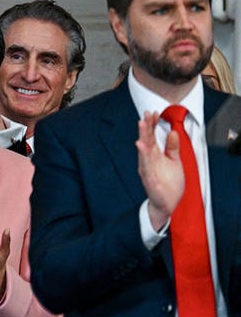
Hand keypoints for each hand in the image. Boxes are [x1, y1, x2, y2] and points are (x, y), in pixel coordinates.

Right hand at [136, 111, 184, 229]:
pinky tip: (141, 146)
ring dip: (143, 137)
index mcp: (155, 155)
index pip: (153, 136)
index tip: (155, 112)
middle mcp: (149, 160)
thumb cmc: (169, 183)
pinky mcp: (149, 179)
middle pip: (147, 140)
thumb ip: (172, 147)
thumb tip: (173, 132)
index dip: (153, 124)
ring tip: (142, 125)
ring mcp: (147, 169)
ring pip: (144, 150)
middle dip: (146, 127)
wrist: (169, 204)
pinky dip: (143, 155)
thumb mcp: (174, 161)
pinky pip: (145, 165)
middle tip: (146, 114)